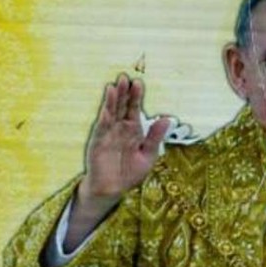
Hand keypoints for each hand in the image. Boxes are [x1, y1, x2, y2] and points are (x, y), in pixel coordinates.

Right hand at [83, 73, 167, 201]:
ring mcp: (108, 134)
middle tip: (125, 77)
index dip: (136, 96)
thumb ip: (155, 138)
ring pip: (110, 113)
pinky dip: (104, 120)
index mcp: (133, 129)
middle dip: (123, 93)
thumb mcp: (148, 156)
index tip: (139, 83)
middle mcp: (120, 128)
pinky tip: (106, 110)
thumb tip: (167, 119)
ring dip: (111, 100)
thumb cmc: (130, 173)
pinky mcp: (98, 142)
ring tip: (114, 86)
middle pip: (121, 106)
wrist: (112, 189)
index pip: (134, 109)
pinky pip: (101, 129)